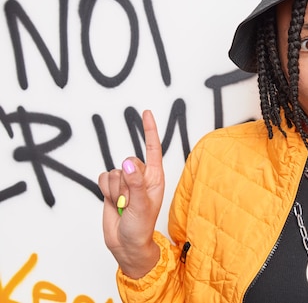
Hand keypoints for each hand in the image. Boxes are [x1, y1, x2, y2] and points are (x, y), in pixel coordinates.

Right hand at [98, 110, 163, 277]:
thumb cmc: (141, 227)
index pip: (152, 148)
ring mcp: (126, 182)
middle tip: (130, 201)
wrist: (125, 244)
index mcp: (155, 177)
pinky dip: (105, 190)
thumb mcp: (141, 205)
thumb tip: (128, 163)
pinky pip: (102, 177)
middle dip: (125, 182)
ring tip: (123, 204)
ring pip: (113, 171)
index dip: (149, 130)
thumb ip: (135, 183)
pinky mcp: (111, 188)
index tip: (146, 112)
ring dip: (115, 190)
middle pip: (127, 161)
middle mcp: (141, 176)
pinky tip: (114, 202)